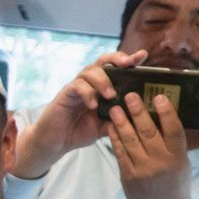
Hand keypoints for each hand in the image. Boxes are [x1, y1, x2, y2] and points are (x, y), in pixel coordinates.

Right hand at [12, 49, 145, 178]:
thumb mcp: (106, 126)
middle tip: (128, 63)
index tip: (143, 56)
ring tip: (111, 95)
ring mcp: (76, 88)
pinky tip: (93, 105)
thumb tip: (141, 116)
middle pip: (102, 61)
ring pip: (89, 71)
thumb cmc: (79, 131)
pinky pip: (77, 86)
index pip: (116, 68)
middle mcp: (89, 83)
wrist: (55, 142)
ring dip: (103, 80)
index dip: (129, 59)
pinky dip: (87, 93)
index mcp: (101, 88)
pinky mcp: (65, 95)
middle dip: (116, 58)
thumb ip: (120, 119)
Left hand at [107, 92, 198, 198]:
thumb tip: (162, 118)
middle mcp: (160, 162)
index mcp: (178, 157)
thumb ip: (172, 144)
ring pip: (130, 141)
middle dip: (138, 112)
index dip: (166, 112)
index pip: (173, 130)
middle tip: (129, 96)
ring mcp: (142, 170)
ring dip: (121, 122)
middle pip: (148, 132)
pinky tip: (110, 127)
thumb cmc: (175, 182)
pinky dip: (114, 138)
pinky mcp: (127, 176)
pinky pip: (119, 153)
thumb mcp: (181, 162)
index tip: (158, 96)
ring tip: (114, 108)